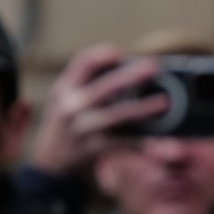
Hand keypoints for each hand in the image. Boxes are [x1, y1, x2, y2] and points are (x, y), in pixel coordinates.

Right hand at [27, 45, 165, 177]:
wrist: (50, 160)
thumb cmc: (63, 120)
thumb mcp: (63, 94)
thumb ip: (84, 77)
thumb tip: (121, 61)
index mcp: (65, 88)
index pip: (83, 63)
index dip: (102, 55)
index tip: (121, 52)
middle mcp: (71, 107)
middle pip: (103, 88)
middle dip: (130, 76)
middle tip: (153, 68)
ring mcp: (82, 130)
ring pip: (115, 117)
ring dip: (141, 109)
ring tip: (164, 103)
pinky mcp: (93, 149)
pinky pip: (121, 144)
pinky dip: (140, 141)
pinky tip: (157, 137)